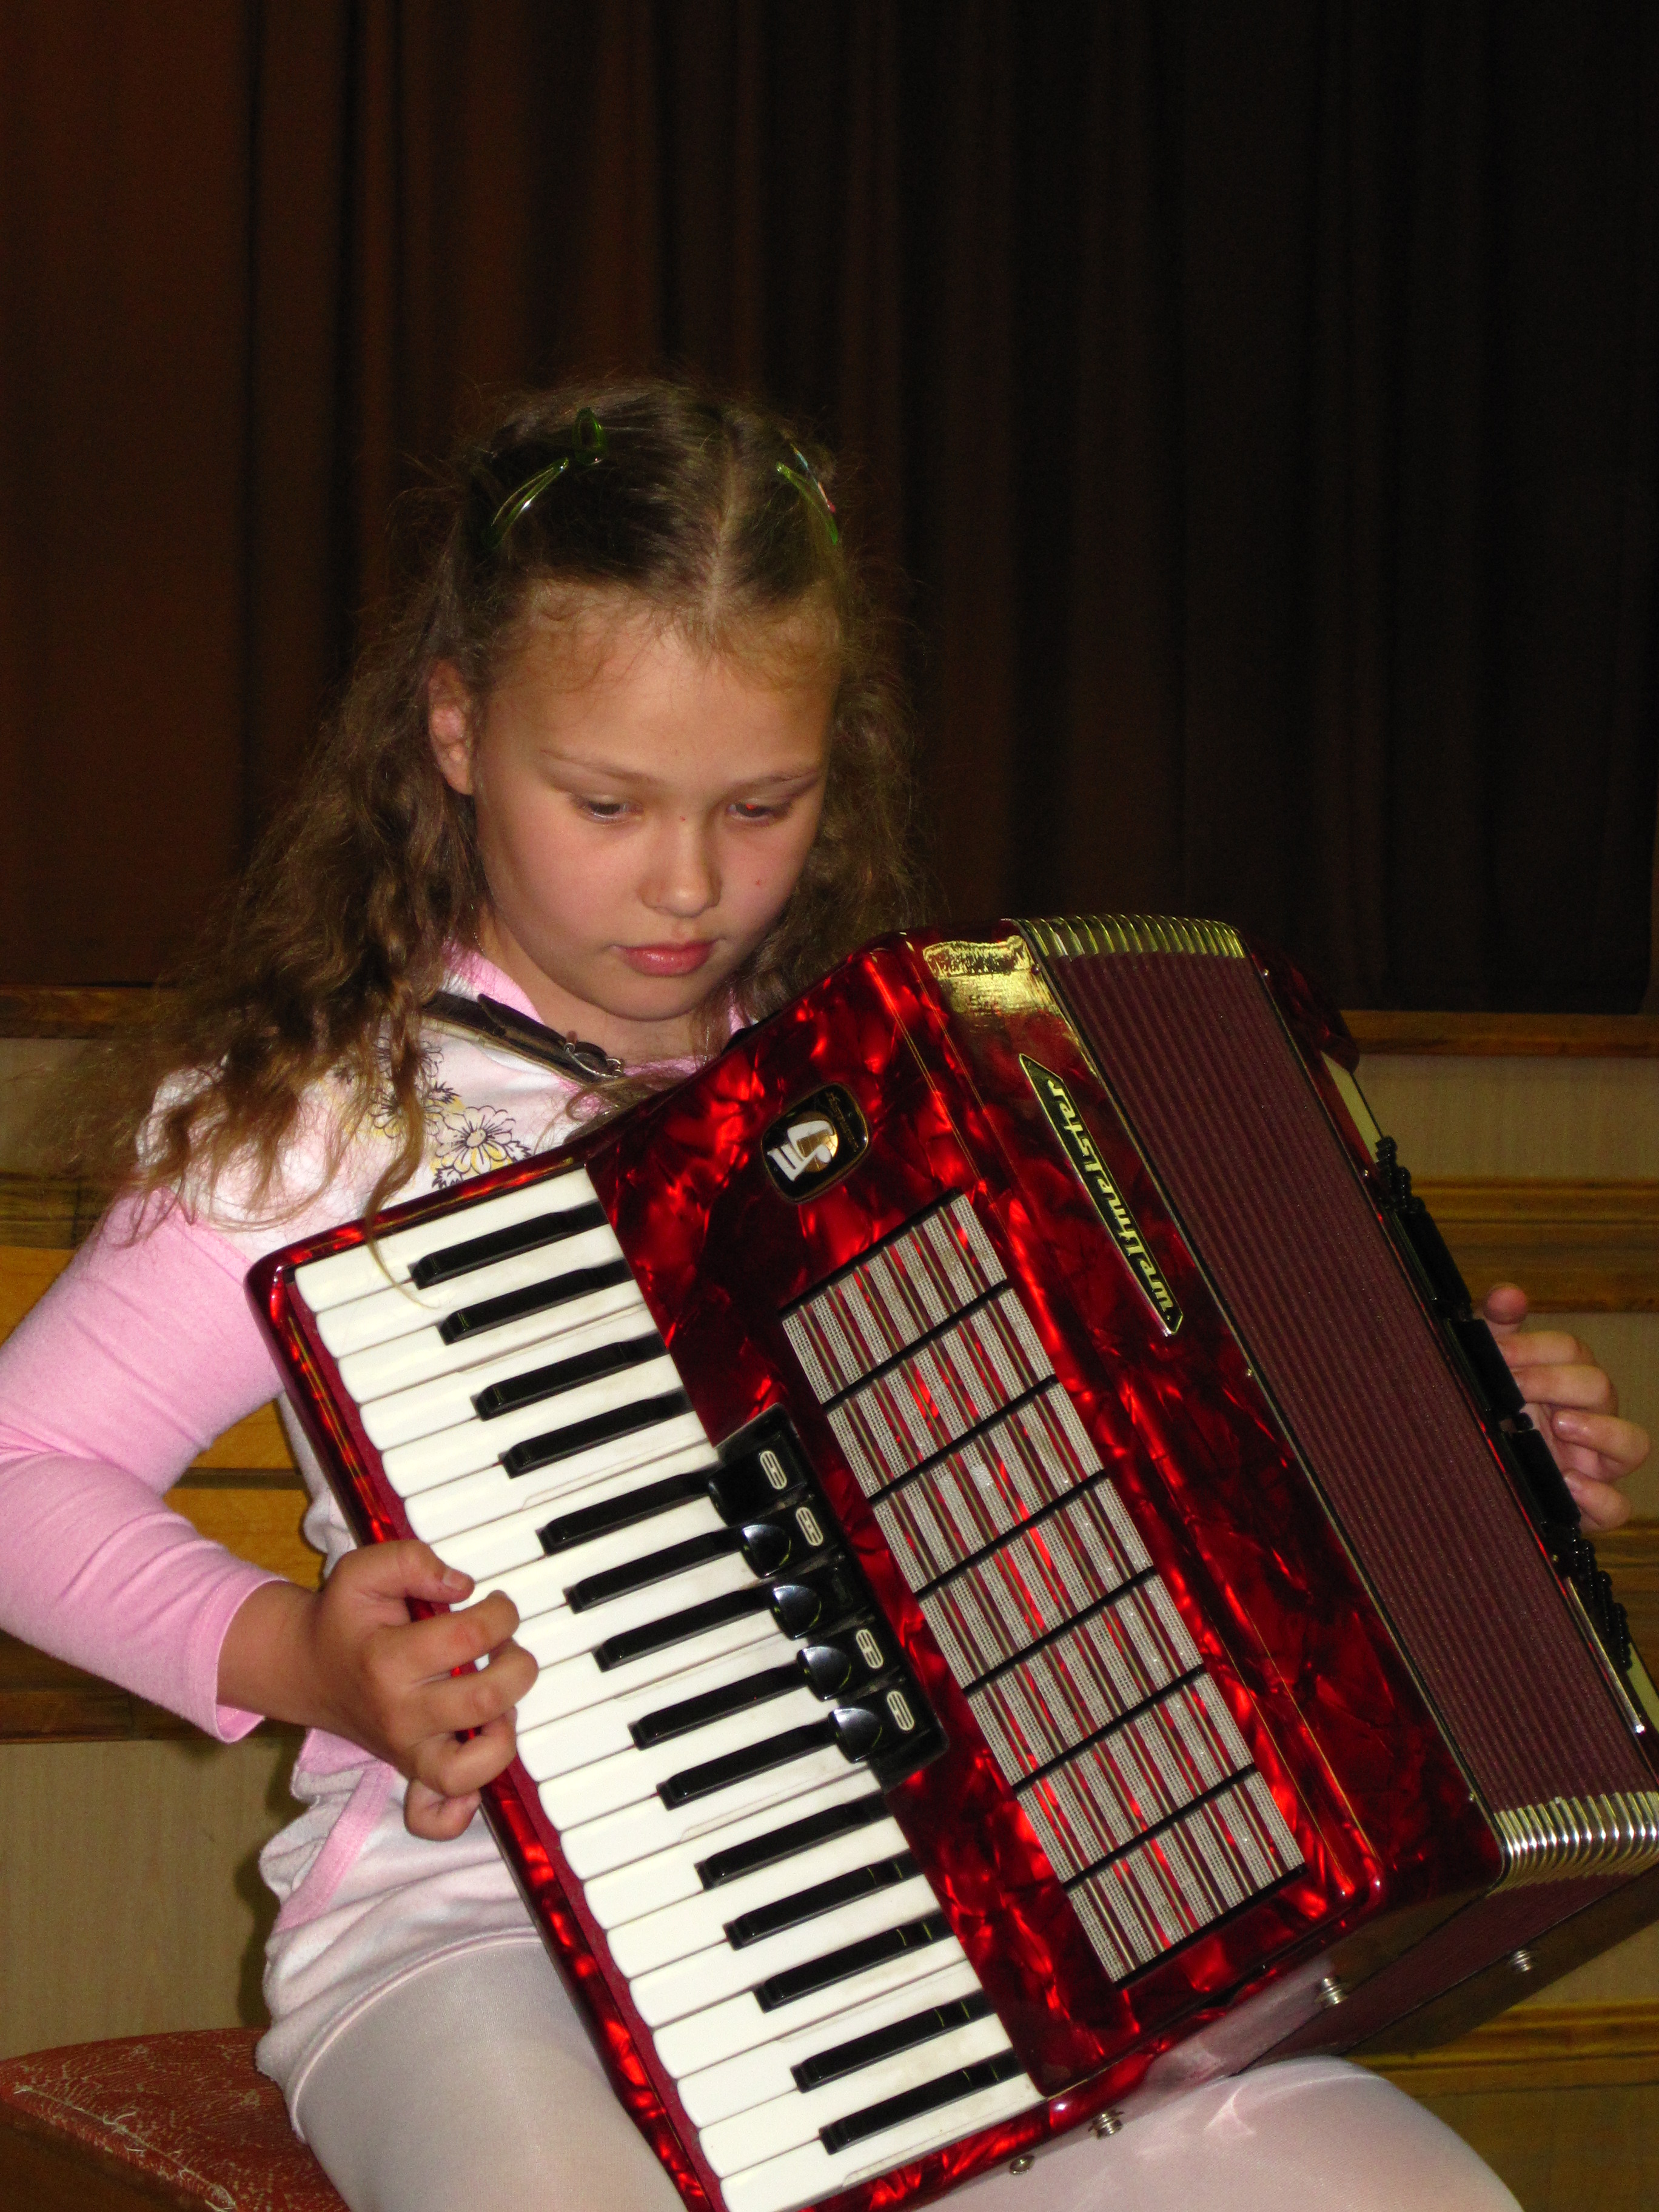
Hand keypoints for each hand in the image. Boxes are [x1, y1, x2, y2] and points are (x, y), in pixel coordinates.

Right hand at [219, 1542, 537, 1841]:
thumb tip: (460, 1586)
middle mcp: (399, 1713)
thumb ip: (411, 1560)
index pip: (470, 1637)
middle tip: (505, 1648)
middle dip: (515, 1664)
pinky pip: (435, 1819)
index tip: (496, 1605)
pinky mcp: (410, 1774)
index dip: (500, 1613)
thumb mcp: (363, 1570)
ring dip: (503, 1734)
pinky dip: (461, 1809)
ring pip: (467, 1773)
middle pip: (484, 1701)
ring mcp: (406, 1750)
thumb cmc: (344, 1619)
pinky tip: (474, 1760)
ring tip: (500, 1702)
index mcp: (388, 1659)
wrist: (306, 1668)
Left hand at [1481, 1283, 1648, 1532]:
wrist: (1475, 1483)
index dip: (1537, 1347)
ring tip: (1561, 1424)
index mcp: (1564, 1382)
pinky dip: (1599, 1497)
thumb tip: (1508, 1294)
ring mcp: (1594, 1465)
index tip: (1500, 1354)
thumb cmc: (1493, 1417)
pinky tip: (1569, 1483)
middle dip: (1558, 1381)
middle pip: (1600, 1387)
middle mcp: (1588, 1419)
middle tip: (1518, 1387)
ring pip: (1632, 1444)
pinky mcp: (1590, 1508)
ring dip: (1601, 1430)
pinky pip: (1616, 1507)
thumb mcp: (1488, 1372)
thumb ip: (1497, 1330)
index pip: (1572, 1351)